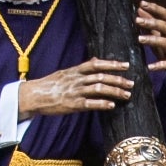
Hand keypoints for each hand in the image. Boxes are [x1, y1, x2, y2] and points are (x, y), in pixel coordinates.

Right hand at [19, 59, 135, 117]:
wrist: (34, 96)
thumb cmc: (50, 85)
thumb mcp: (65, 72)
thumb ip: (82, 68)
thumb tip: (96, 60)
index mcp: (75, 71)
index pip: (96, 64)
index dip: (112, 64)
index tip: (126, 65)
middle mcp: (76, 79)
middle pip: (101, 77)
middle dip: (118, 79)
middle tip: (131, 83)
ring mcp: (75, 92)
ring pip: (98, 89)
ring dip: (114, 91)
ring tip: (126, 95)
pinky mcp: (72, 105)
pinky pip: (90, 104)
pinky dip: (102, 104)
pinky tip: (112, 105)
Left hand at [134, 0, 165, 97]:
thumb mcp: (161, 34)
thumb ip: (151, 22)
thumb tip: (140, 9)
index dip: (155, 8)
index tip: (143, 3)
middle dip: (152, 22)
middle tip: (138, 20)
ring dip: (153, 40)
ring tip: (140, 39)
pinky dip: (159, 65)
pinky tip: (149, 67)